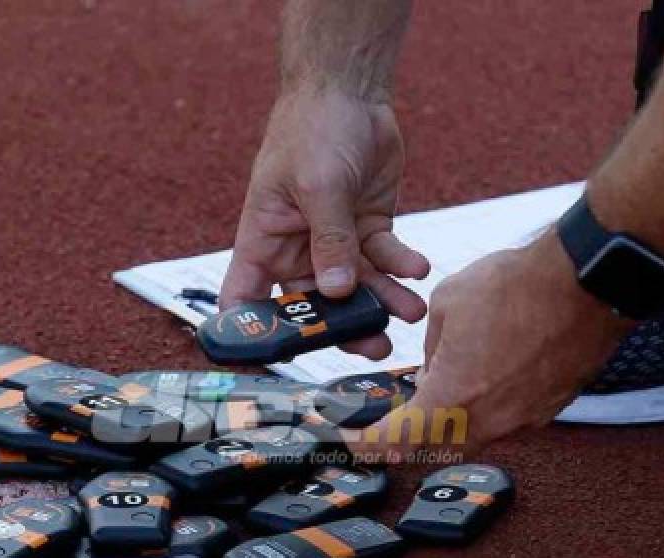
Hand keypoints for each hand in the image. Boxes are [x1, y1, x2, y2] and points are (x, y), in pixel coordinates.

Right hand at [219, 87, 429, 359]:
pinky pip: (384, 257)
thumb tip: (338, 292)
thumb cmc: (314, 130)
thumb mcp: (319, 185)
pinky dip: (401, 265)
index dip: (252, 333)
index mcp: (264, 241)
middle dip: (342, 326)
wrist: (350, 92)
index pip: (245, 299)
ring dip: (382, 300)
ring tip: (409, 312)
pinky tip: (418, 269)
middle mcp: (296, 248)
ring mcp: (333, 240)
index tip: (273, 359)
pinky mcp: (367, 227)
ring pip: (356, 286)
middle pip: (313, 303)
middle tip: (372, 345)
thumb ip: (329, 240)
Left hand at [348, 232, 632, 460]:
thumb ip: (431, 348)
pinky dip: (483, 411)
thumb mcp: (446, 306)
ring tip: (432, 398)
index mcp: (452, 401)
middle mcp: (490, 422)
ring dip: (447, 425)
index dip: (365, 447)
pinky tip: (479, 383)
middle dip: (406, 440)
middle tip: (387, 425)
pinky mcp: (549, 409)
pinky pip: (505, 422)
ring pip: (472, 438)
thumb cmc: (519, 287)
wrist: (590, 281)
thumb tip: (432, 365)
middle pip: (434, 450)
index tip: (351, 443)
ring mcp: (524, 420)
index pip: (395, 442)